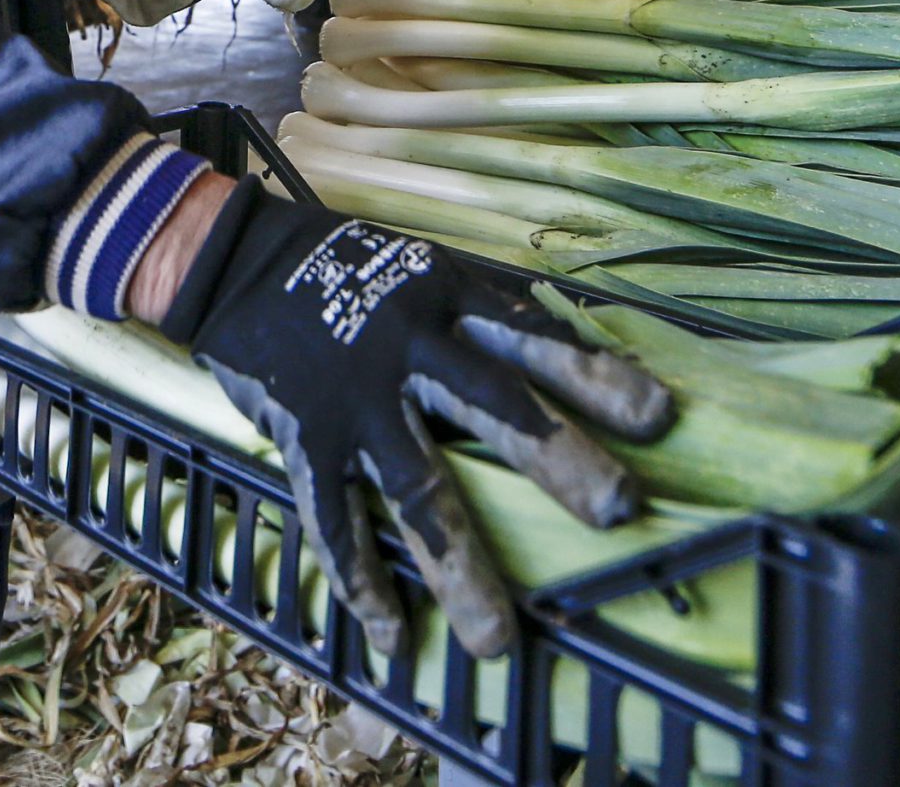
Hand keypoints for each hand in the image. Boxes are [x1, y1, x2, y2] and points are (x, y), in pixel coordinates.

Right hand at [154, 185, 671, 657]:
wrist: (240, 261)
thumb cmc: (350, 267)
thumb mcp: (425, 268)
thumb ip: (487, 312)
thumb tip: (569, 349)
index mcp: (449, 301)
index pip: (536, 339)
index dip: (597, 376)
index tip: (659, 418)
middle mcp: (412, 348)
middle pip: (496, 406)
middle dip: (559, 458)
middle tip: (618, 510)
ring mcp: (358, 398)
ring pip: (417, 488)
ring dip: (458, 568)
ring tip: (495, 639)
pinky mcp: (308, 433)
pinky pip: (334, 517)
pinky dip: (359, 577)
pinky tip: (389, 633)